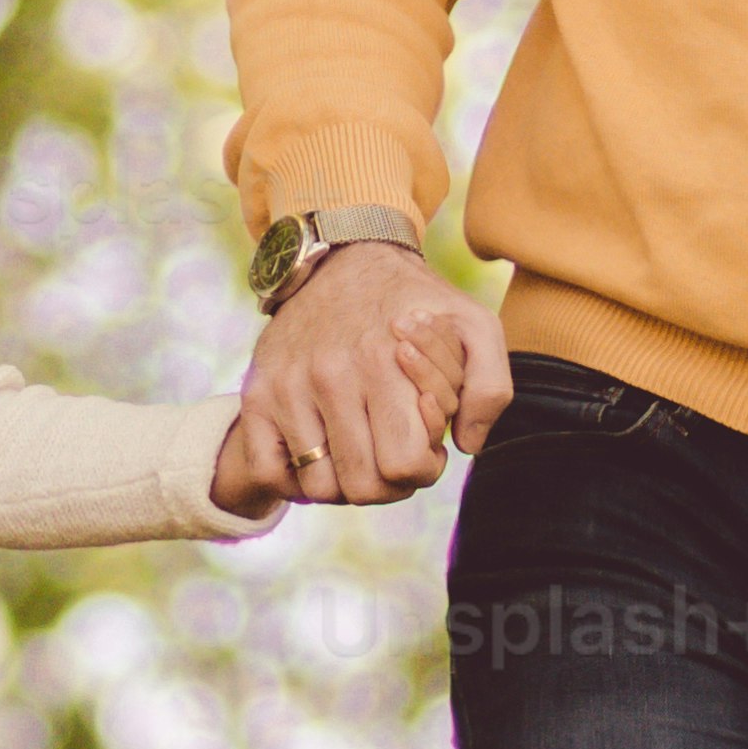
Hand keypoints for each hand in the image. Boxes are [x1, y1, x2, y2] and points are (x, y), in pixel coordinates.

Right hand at [229, 239, 502, 507]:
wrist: (344, 260)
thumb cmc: (417, 305)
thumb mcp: (474, 326)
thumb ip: (490, 387)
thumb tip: (466, 445)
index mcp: (386, 364)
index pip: (405, 465)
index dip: (424, 469)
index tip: (425, 448)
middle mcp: (332, 377)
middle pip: (363, 486)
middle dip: (390, 483)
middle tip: (395, 453)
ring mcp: (288, 387)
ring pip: (318, 487)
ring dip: (346, 484)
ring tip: (362, 453)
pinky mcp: (257, 395)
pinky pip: (268, 472)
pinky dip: (294, 482)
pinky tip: (322, 458)